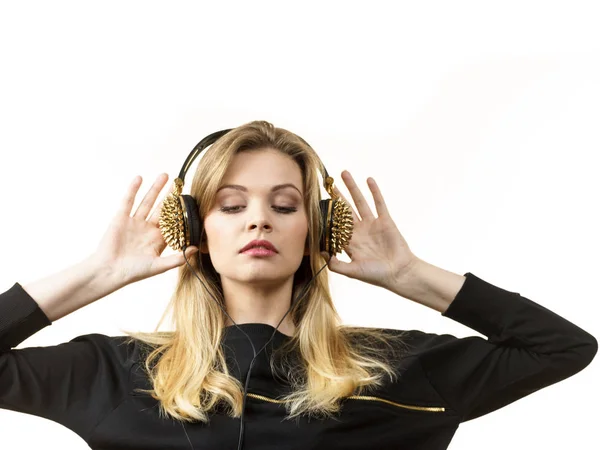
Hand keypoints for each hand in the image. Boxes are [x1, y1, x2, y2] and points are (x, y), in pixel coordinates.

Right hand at [92, 173, 198, 286]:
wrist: (109, 271)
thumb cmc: (134, 272)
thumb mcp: (158, 266)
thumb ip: (176, 258)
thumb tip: (195, 249)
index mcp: (158, 239)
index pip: (173, 222)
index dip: (180, 211)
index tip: (190, 200)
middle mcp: (148, 229)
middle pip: (162, 208)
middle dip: (170, 196)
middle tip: (180, 182)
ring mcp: (135, 222)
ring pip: (147, 201)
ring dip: (155, 188)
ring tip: (164, 176)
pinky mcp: (121, 218)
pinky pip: (128, 201)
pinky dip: (133, 190)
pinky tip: (139, 178)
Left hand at [320, 171, 419, 289]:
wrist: (398, 273)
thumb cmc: (376, 275)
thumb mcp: (352, 271)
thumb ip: (336, 264)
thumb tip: (320, 252)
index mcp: (350, 242)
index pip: (335, 224)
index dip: (326, 214)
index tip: (316, 203)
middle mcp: (359, 230)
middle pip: (345, 209)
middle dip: (336, 196)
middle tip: (328, 183)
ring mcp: (372, 224)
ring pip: (359, 202)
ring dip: (352, 187)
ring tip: (344, 173)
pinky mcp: (385, 220)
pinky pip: (379, 203)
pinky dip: (374, 191)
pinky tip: (368, 180)